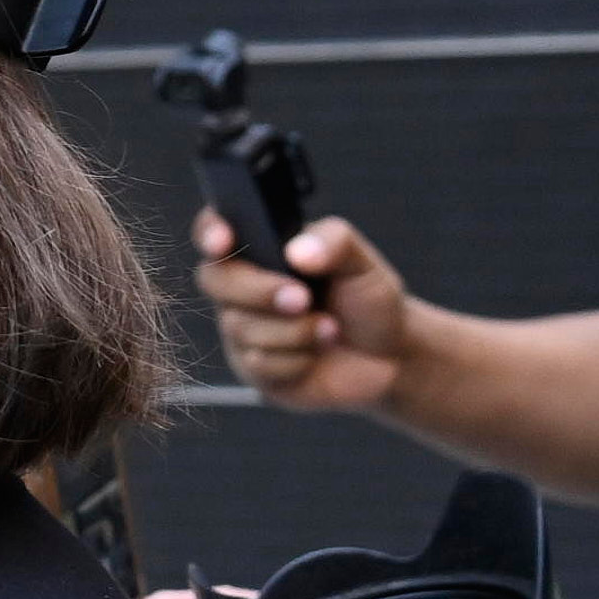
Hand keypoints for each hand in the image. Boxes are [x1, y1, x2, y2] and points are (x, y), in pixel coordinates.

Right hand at [197, 213, 419, 416]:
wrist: (388, 358)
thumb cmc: (368, 302)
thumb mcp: (362, 263)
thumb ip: (335, 243)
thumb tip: (297, 251)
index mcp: (264, 248)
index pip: (215, 229)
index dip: (209, 232)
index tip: (223, 242)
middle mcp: (244, 286)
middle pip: (216, 280)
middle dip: (260, 290)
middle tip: (304, 299)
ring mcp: (244, 328)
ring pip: (240, 327)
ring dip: (293, 331)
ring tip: (330, 329)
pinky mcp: (253, 369)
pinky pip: (256, 364)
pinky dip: (296, 360)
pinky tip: (316, 355)